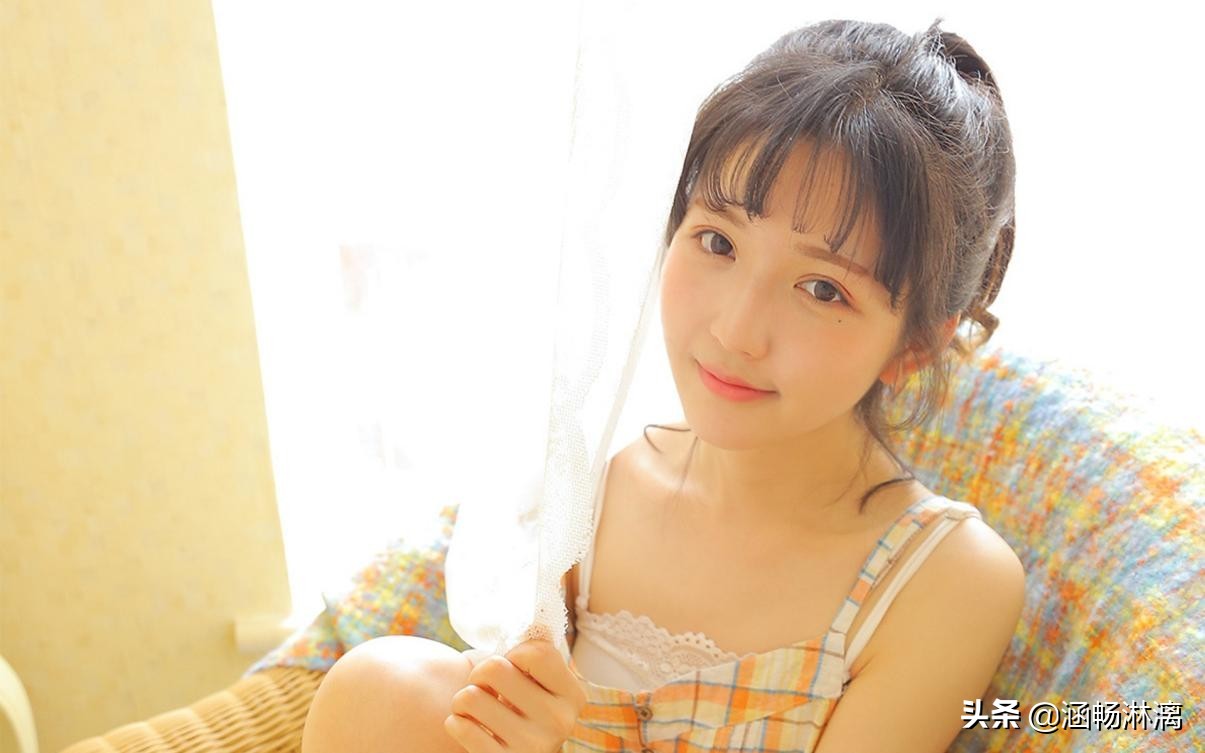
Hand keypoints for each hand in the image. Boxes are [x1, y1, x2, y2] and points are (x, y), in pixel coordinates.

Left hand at [444, 638, 587, 752]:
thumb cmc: (518, 707)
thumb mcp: (537, 684)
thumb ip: (534, 657)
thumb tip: (523, 612)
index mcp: (572, 696)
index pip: (536, 651)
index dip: (512, 654)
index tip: (510, 667)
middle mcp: (560, 722)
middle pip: (495, 668)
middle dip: (479, 674)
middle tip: (484, 687)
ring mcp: (533, 746)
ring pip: (470, 696)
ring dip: (462, 700)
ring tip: (475, 709)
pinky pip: (459, 726)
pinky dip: (455, 723)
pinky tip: (469, 728)